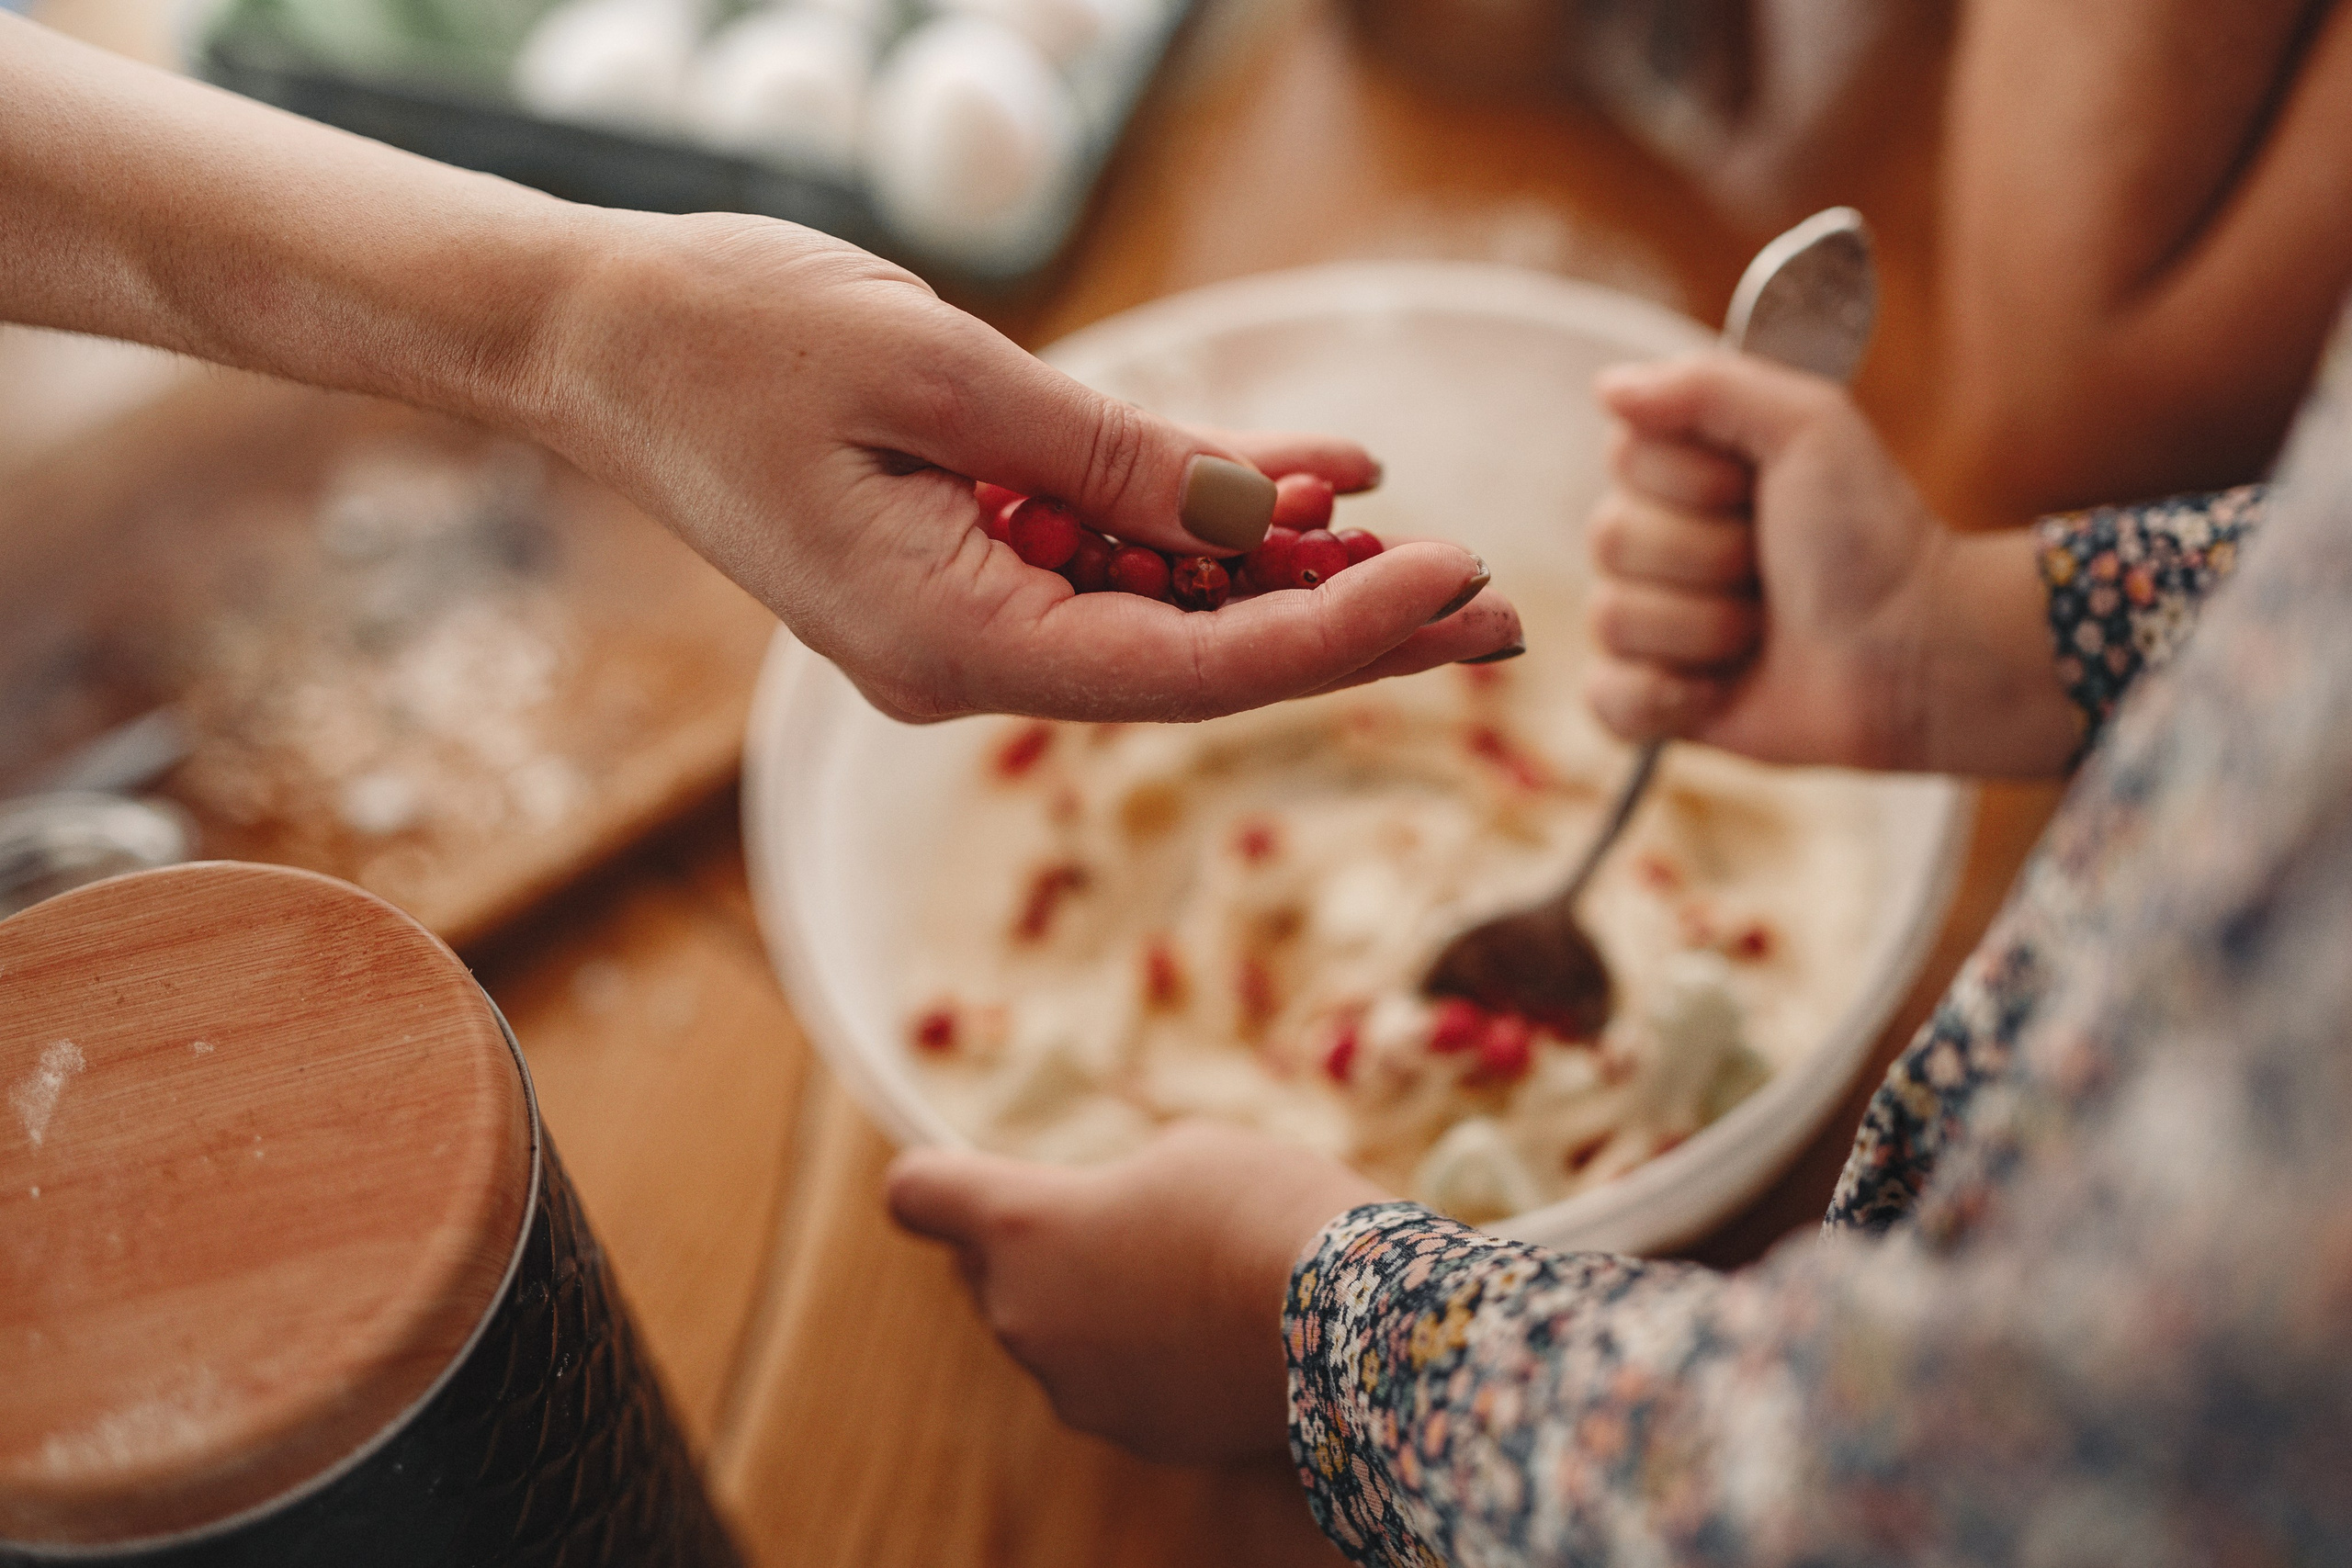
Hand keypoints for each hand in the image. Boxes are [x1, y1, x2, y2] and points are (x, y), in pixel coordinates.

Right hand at [534, 214, 1517, 724]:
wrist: (594, 337)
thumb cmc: (728, 338)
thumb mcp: (935, 373)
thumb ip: (1101, 453)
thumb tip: (1247, 512)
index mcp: (951, 641)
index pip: (1187, 669)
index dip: (1335, 636)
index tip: (1460, 589)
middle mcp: (967, 659)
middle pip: (1197, 664)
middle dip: (1347, 632)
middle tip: (1499, 613)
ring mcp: (962, 620)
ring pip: (1161, 611)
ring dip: (1284, 574)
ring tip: (1431, 549)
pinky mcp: (959, 568)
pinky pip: (1106, 558)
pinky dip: (1196, 521)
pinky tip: (1305, 483)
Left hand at [886, 1122, 1386, 1461]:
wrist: (1353, 1321)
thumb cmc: (1261, 1203)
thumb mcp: (1183, 1150)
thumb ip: (1111, 1186)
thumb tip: (1102, 1224)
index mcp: (1021, 1227)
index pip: (917, 1194)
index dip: (937, 1178)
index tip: (967, 1173)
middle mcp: (1023, 1315)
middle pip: (984, 1268)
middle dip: (1030, 1242)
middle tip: (1118, 1216)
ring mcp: (1073, 1387)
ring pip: (1049, 1329)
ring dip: (1089, 1301)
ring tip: (1183, 1273)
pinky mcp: (1132, 1433)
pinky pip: (1106, 1379)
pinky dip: (1138, 1354)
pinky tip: (1209, 1330)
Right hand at [1582, 354, 2077, 774]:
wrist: (1914, 651)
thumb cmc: (1872, 535)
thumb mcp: (1809, 424)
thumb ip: (1706, 385)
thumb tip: (1607, 387)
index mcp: (1687, 472)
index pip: (1624, 456)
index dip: (1693, 478)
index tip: (1758, 489)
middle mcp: (1661, 544)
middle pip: (1608, 538)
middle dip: (1707, 556)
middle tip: (1772, 565)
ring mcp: (1655, 625)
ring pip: (1611, 618)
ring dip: (1705, 627)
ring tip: (1765, 628)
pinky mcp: (1658, 701)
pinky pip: (1607, 697)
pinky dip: (1659, 697)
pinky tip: (1717, 691)